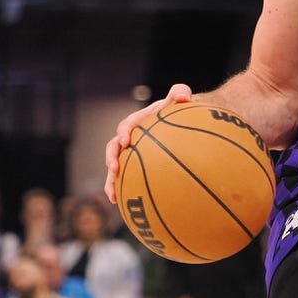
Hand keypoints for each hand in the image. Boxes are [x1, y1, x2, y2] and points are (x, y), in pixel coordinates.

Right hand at [105, 84, 191, 201]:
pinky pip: (128, 179)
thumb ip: (180, 91)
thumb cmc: (183, 108)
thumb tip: (184, 95)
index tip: (126, 140)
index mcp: (139, 121)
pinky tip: (126, 205)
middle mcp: (132, 137)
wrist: (187, 119)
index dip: (124, 132)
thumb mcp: (182, 96)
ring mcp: (133, 152)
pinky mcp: (138, 165)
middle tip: (114, 169)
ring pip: (116, 167)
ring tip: (112, 195)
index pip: (127, 125)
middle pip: (114, 147)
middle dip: (111, 158)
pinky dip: (124, 191)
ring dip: (111, 181)